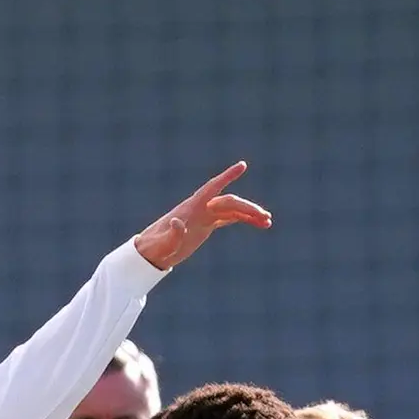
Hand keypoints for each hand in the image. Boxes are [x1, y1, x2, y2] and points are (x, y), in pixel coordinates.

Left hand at [132, 162, 271, 271]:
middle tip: (266, 218)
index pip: (212, 187)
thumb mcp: (163, 245)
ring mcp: (204, 216)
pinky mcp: (206, 225)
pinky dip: (243, 219)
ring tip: (268, 222)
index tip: (243, 165)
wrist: (150, 253)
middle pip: (229, 202)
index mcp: (191, 208)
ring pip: (232, 210)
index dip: (227, 176)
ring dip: (250, 214)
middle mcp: (200, 208)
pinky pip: (228, 218)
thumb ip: (171, 234)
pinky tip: (257, 223)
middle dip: (248, 208)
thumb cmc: (155, 248)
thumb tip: (178, 222)